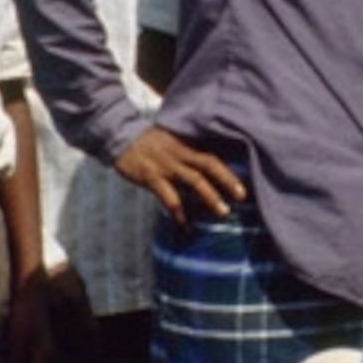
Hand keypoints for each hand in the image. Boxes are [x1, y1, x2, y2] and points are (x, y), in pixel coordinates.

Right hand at [116, 126, 243, 222]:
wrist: (118, 136)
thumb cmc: (146, 141)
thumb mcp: (170, 139)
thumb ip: (186, 150)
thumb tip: (204, 165)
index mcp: (185, 145)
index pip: (212, 154)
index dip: (228, 168)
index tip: (243, 182)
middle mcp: (179, 154)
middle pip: (209, 164)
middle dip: (227, 180)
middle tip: (242, 196)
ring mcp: (166, 165)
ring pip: (194, 180)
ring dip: (210, 197)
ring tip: (224, 212)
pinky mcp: (151, 177)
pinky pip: (169, 198)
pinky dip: (179, 213)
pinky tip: (186, 226)